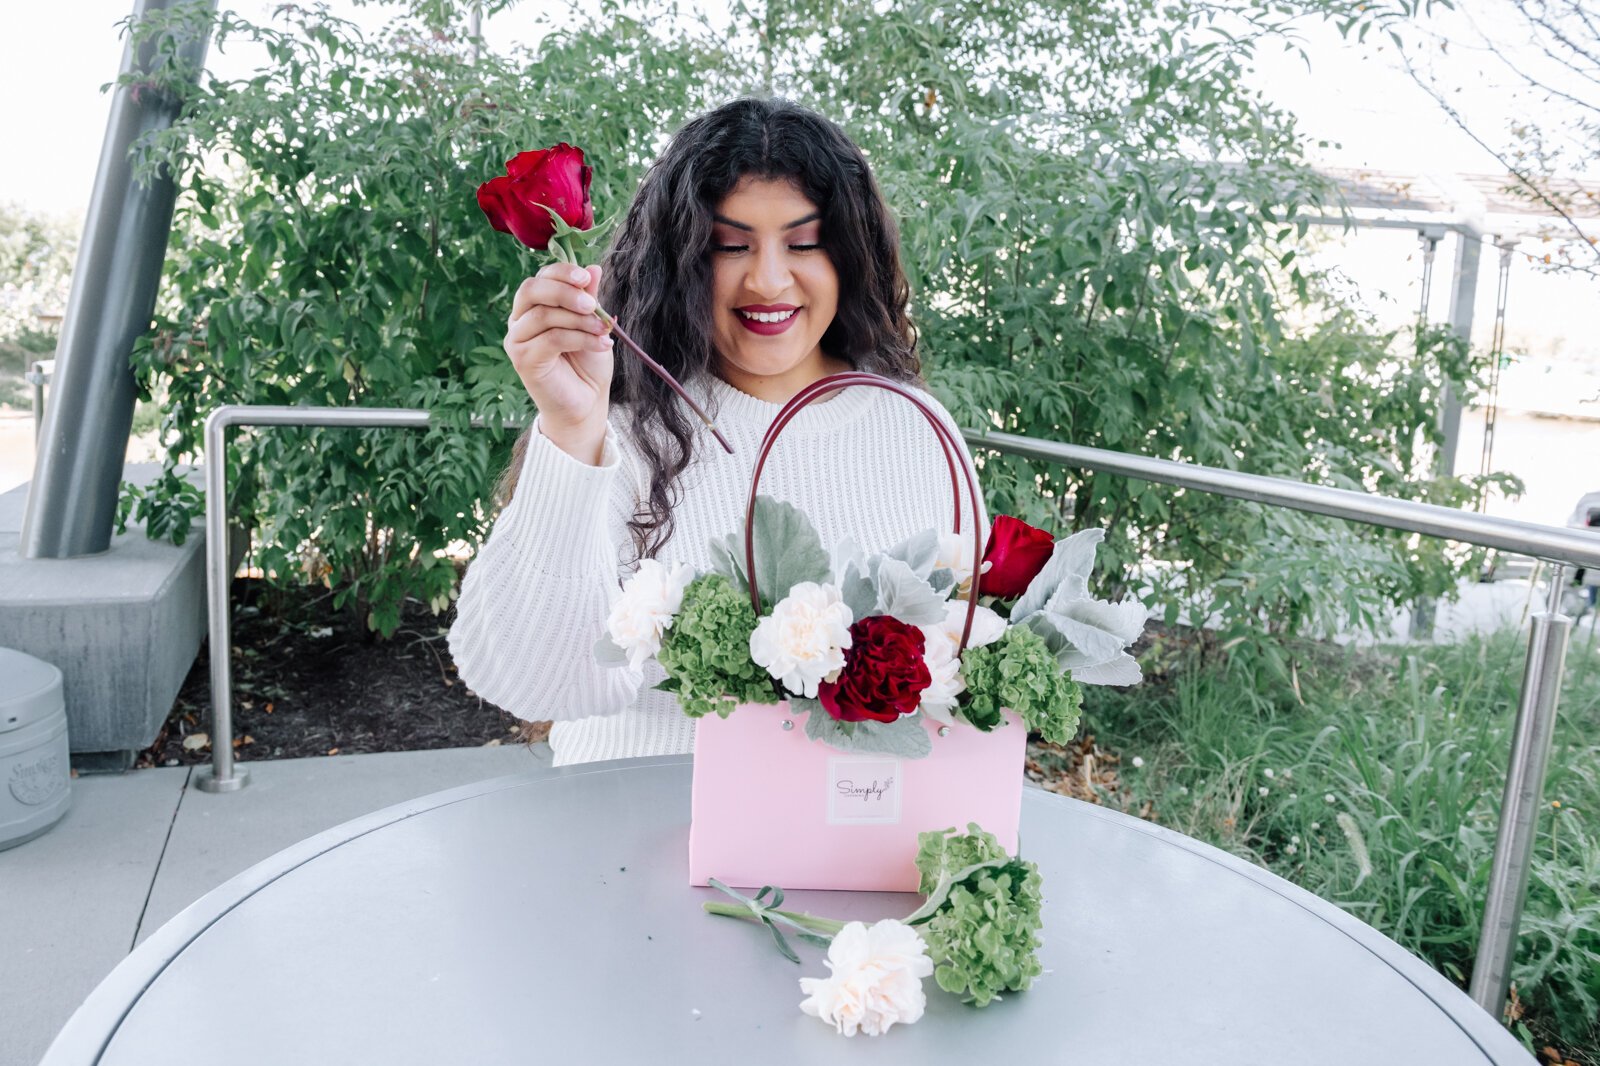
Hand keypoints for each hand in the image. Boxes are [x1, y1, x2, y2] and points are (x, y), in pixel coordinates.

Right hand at [504, 262, 612, 462]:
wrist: (587, 401)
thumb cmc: (588, 362)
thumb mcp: (593, 323)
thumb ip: (589, 298)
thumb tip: (593, 268)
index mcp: (534, 306)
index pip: (540, 278)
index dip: (562, 272)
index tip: (586, 277)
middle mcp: (520, 320)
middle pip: (531, 290)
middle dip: (564, 291)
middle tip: (591, 304)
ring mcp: (517, 340)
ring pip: (543, 315)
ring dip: (578, 320)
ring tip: (604, 330)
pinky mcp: (523, 360)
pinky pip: (551, 339)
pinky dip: (580, 339)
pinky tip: (603, 345)